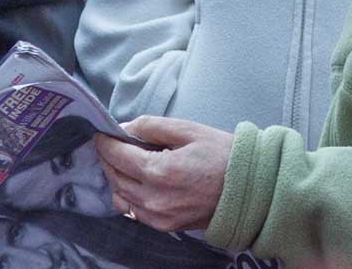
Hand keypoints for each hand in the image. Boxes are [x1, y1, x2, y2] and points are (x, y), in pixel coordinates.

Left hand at [93, 116, 233, 232]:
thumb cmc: (222, 154)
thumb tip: (126, 127)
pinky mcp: (164, 226)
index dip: (106, 143)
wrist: (249, 188)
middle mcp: (153, 197)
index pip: (118, 156)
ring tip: (122, 162)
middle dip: (109, 159)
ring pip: (121, 196)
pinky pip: (134, 211)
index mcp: (160, 170)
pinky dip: (128, 195)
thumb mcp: (190, 130)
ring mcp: (158, 215)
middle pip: (115, 177)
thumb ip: (154, 126)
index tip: (102, 134)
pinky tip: (136, 182)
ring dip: (116, 177)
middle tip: (110, 145)